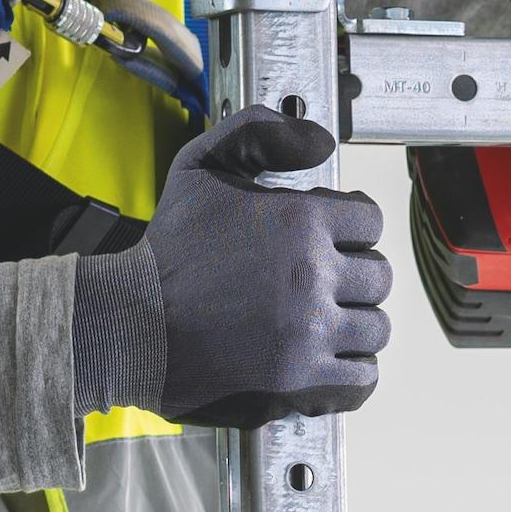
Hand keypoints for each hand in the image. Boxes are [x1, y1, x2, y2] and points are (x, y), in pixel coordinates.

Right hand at [138, 108, 391, 426]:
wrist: (132, 324)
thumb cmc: (166, 250)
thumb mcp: (200, 166)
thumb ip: (260, 133)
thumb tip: (322, 140)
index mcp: (300, 219)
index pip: (370, 221)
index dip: (351, 226)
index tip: (332, 237)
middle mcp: (314, 274)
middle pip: (378, 275)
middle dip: (356, 274)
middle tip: (326, 280)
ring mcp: (310, 331)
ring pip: (375, 327)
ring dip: (357, 322)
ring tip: (328, 318)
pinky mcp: (300, 378)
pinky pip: (361, 375)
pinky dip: (353, 367)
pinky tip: (330, 354)